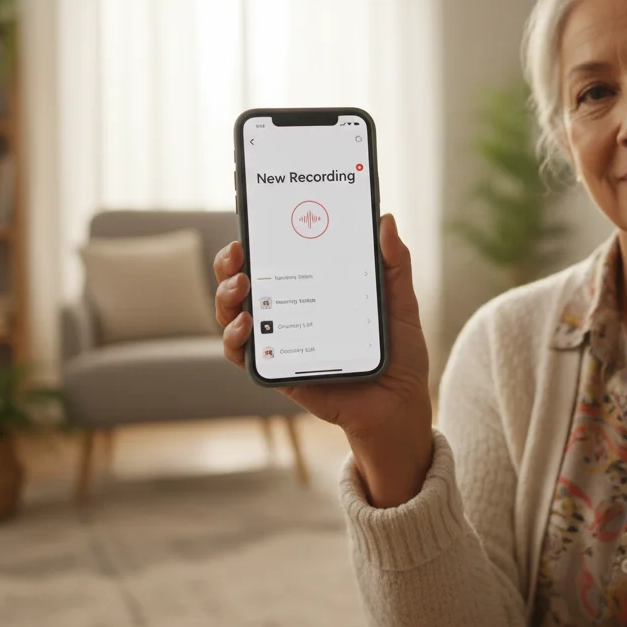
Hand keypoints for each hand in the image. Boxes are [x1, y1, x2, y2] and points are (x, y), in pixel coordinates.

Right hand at [213, 214, 432, 507]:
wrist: (400, 406)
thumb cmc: (400, 355)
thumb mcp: (400, 304)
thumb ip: (394, 265)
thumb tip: (387, 219)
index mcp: (315, 290)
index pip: (276, 260)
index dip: (255, 242)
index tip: (250, 227)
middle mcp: (291, 313)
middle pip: (244, 284)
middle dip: (229, 265)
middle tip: (236, 254)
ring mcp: (281, 342)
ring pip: (235, 316)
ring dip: (226, 298)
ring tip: (240, 286)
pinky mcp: (278, 371)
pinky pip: (244, 355)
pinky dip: (235, 339)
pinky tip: (246, 326)